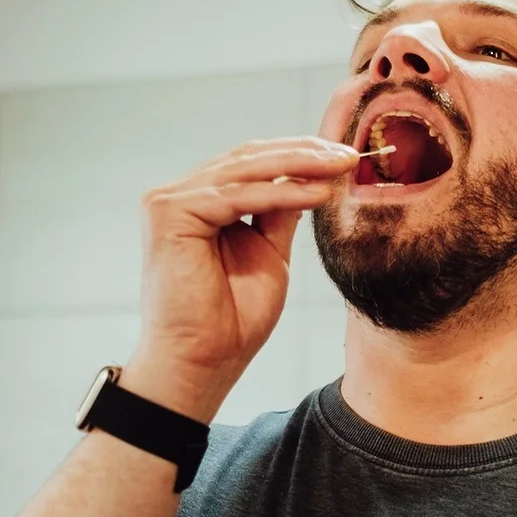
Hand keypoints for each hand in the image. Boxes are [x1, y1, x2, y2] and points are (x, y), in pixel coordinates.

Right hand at [120, 138, 358, 420]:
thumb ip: (280, 213)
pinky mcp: (168, 213)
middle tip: (349, 156)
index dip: (297, 156)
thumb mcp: (269, 254)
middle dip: (303, 153)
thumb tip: (311, 176)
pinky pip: (236, 195)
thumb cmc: (232, 320)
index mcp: (197, 204)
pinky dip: (281, 192)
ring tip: (342, 167)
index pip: (249, 164)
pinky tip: (317, 194)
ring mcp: (168, 202)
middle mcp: (177, 197)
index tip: (343, 159)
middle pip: (247, 159)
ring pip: (243, 170)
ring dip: (299, 165)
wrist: (204, 362)